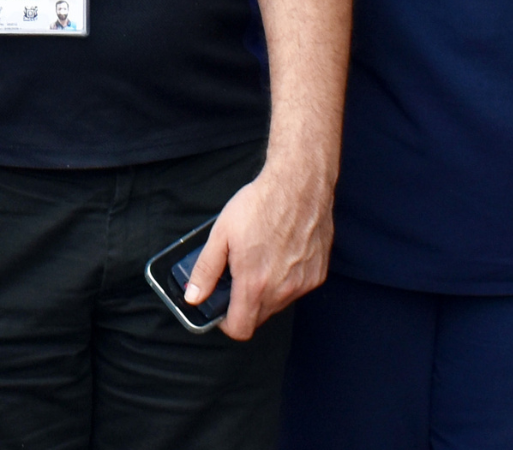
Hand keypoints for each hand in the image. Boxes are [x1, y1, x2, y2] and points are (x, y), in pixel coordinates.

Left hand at [182, 166, 333, 340]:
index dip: (226, 323)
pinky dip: (286, 280)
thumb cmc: (259, 204)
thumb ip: (206, 270)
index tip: (221, 307)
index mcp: (255, 284)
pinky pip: (297, 288)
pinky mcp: (318, 273)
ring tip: (260, 259)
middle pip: (259, 317)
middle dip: (244, 304)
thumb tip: (194, 297)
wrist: (298, 184)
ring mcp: (304, 283)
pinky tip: (280, 254)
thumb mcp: (220, 234)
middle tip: (237, 276)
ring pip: (279, 303)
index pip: (240, 329)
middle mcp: (283, 290)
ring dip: (266, 292)